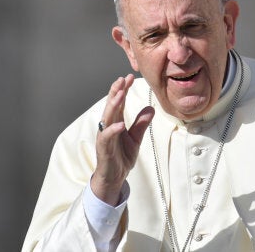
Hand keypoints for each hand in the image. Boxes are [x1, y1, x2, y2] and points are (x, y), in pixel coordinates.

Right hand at [91, 74, 154, 204]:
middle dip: (116, 91)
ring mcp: (105, 136)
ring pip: (107, 117)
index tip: (129, 76)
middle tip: (122, 78)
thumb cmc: (122, 156)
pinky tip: (120, 124)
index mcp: (115, 122)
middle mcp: (108, 126)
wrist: (114, 177)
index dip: (123, 89)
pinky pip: (107, 137)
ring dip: (113, 105)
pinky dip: (113, 130)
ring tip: (120, 93)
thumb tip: (151, 108)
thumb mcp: (136, 138)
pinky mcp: (104, 148)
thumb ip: (141, 123)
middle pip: (112, 105)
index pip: (119, 102)